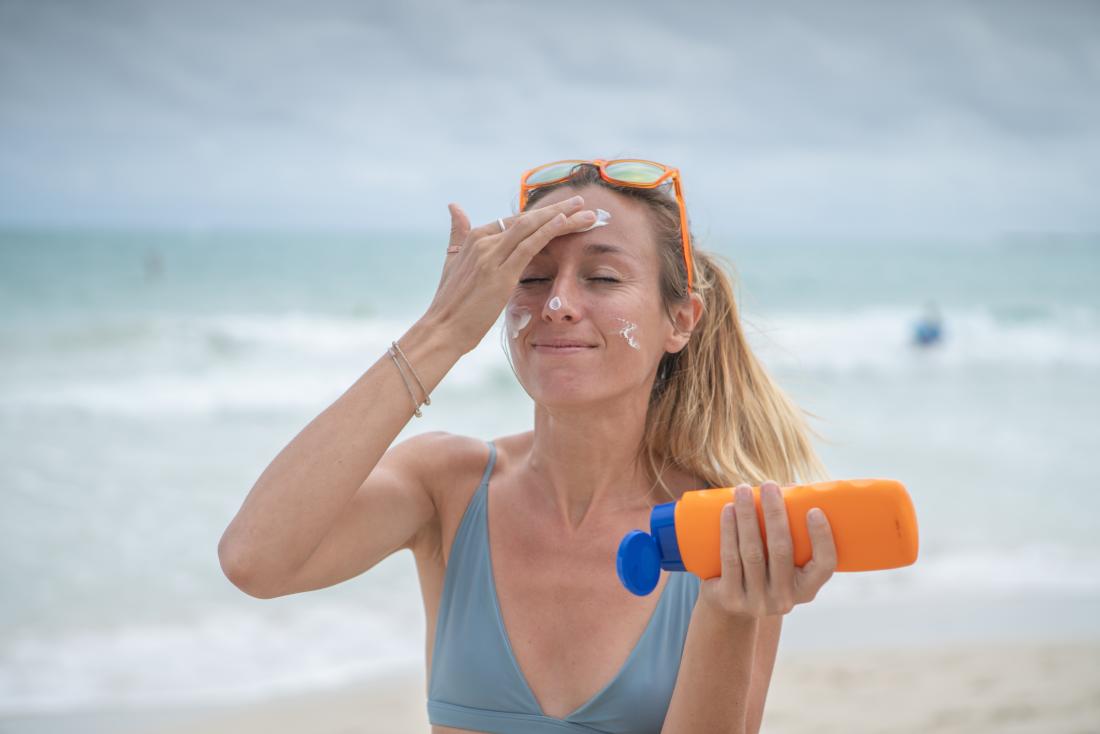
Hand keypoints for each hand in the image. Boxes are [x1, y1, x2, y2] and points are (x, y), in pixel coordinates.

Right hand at [424, 196, 598, 354]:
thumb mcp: (452, 262)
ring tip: (588, 213)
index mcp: (476, 238)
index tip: (565, 212)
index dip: (542, 215)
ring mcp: (492, 256)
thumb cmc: (450, 303)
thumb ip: (457, 234)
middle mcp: (484, 241)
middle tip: (583, 203)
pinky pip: (529, 246)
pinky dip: (548, 231)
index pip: (516, 220)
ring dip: (563, 217)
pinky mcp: (501, 273)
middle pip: (528, 219)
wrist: (442, 329)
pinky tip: (565, 222)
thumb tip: (454, 207)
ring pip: (532, 227)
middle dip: (558, 210)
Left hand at [698, 481, 836, 618]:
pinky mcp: (731, 597)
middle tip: (769, 485)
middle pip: (781, 551)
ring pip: (752, 552)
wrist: (729, 605)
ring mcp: (757, 601)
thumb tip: (790, 488)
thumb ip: (790, 528)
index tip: (814, 509)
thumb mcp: (781, 559)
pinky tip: (728, 510)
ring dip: (747, 516)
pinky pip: (730, 559)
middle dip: (774, 514)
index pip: (824, 565)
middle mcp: (784, 599)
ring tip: (743, 490)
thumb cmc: (763, 569)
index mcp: (806, 588)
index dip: (822, 538)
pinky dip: (729, 531)